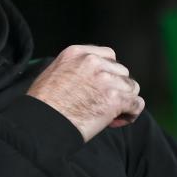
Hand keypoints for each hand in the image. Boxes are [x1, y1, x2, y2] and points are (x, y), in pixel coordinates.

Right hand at [26, 45, 143, 141]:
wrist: (40, 124)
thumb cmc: (42, 106)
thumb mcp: (54, 73)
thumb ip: (74, 69)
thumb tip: (89, 78)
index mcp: (76, 53)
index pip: (108, 55)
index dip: (109, 73)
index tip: (101, 88)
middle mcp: (93, 62)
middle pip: (122, 72)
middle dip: (116, 88)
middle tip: (103, 105)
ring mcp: (105, 80)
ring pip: (131, 87)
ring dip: (124, 101)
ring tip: (111, 115)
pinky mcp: (114, 99)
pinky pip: (136, 104)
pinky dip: (132, 113)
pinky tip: (119, 120)